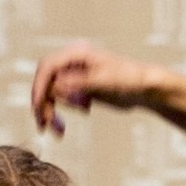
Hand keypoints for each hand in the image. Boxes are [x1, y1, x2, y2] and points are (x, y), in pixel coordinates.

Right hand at [30, 41, 172, 137]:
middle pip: (45, 82)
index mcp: (77, 53)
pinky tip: (76, 120)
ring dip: (50, 112)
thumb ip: (81, 83)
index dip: (39, 86)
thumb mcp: (106, 81)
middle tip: (44, 126)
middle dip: (43, 104)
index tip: (38, 107)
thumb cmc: (130, 79)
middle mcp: (72, 62)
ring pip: (50, 94)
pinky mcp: (78, 88)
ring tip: (59, 132)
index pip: (47, 67)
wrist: (146, 87)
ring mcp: (74, 75)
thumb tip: (56, 86)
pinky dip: (61, 114)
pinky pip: (61, 101)